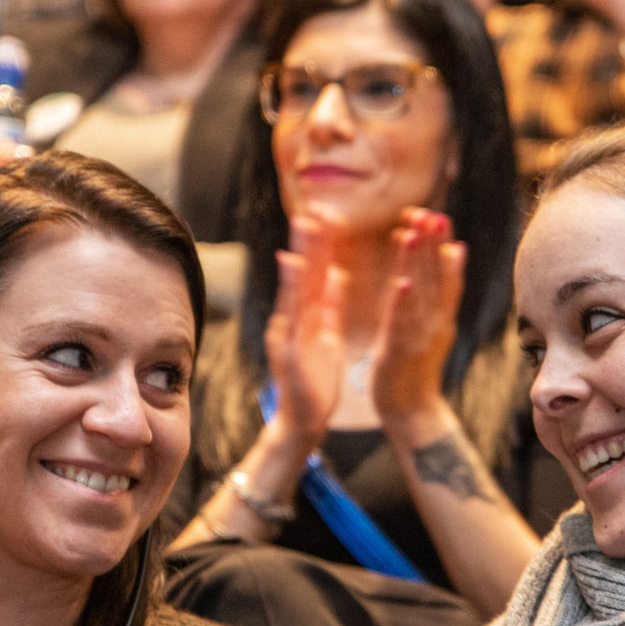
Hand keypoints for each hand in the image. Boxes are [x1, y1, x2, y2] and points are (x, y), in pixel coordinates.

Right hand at [263, 212, 348, 454]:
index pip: (318, 271)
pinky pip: (292, 317)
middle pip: (305, 271)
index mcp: (309, 315)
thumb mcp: (328, 335)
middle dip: (311, 238)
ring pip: (296, 287)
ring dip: (301, 254)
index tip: (330, 210)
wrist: (303, 421)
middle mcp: (294, 318)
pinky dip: (293, 292)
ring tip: (305, 226)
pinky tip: (295, 270)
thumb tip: (338, 273)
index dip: (324, 242)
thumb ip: (331, 304)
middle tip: (316, 203)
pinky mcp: (286, 350)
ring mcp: (287, 332)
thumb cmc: (316, 380)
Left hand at [370, 209, 464, 427]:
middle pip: (436, 278)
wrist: (411, 411)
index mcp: (440, 316)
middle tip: (431, 213)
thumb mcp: (424, 325)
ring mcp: (420, 338)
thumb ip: (432, 293)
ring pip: (420, 295)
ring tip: (414, 232)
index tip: (435, 215)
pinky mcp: (400, 353)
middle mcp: (435, 323)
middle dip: (433, 244)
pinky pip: (402, 325)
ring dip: (418, 263)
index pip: (443, 274)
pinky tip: (402, 282)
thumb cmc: (414, 366)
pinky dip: (404, 303)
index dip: (440, 245)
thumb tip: (439, 255)